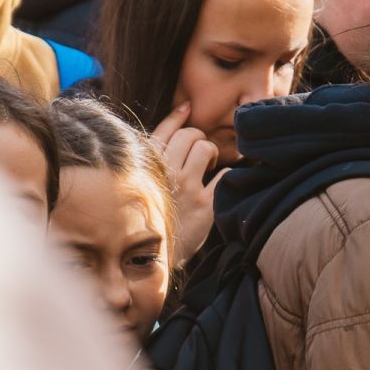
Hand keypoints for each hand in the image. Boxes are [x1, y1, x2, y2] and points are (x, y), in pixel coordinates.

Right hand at [152, 104, 218, 260]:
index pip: (164, 131)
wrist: (151, 261)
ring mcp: (186, 189)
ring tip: (208, 166)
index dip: (178, 116)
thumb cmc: (148, 217)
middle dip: (198, 138)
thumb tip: (176, 119)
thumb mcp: (141, 185)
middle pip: (189, 135)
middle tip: (200, 153)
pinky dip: (228, 174)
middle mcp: (165, 175)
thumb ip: (152, 158)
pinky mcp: (205, 206)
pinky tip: (223, 180)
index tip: (189, 108)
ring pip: (204, 147)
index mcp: (146, 168)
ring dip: (210, 152)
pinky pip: (225, 175)